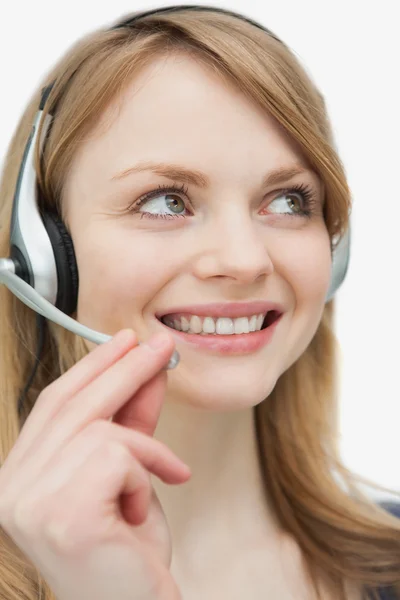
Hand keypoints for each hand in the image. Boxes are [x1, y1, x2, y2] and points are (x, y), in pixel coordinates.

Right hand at [0, 329, 189, 599]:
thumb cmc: (128, 551)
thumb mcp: (128, 472)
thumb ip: (131, 420)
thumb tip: (145, 369)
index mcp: (17, 479)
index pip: (52, 405)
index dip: (90, 366)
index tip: (124, 341)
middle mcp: (11, 490)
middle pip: (73, 406)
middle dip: (124, 369)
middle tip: (161, 348)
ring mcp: (29, 503)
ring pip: (99, 427)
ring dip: (145, 446)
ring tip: (167, 473)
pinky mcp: (62, 513)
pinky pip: (118, 454)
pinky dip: (147, 471)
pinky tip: (142, 507)